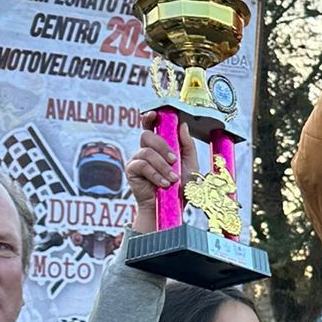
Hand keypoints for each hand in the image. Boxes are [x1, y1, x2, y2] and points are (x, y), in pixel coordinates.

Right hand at [127, 118, 197, 234]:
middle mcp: (146, 150)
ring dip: (162, 166)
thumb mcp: (189, 163)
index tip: (153, 114)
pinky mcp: (132, 171)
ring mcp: (137, 160)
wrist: (172, 208)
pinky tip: (163, 184)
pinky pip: (142, 165)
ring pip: (147, 152)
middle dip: (163, 147)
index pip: (150, 126)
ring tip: (172, 179)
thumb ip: (186, 144)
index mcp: (158, 146)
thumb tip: (182, 125)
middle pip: (148, 136)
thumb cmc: (180, 186)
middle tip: (174, 160)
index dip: (149, 118)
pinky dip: (155, 174)